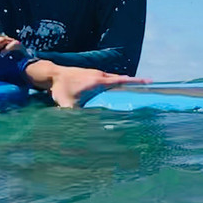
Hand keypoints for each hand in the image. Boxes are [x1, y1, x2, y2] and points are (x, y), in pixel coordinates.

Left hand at [23, 60, 149, 107]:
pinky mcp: (91, 73)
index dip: (136, 82)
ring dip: (124, 83)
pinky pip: (107, 78)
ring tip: (134, 90)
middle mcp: (100, 75)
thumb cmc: (60, 89)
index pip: (122, 80)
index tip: (150, 82)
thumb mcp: (68, 105)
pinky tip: (114, 90)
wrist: (52, 74)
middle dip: (135, 83)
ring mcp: (95, 73)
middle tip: (148, 88)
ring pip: (114, 78)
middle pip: (122, 79)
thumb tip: (79, 130)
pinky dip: (114, 82)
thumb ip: (75, 116)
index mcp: (99, 81)